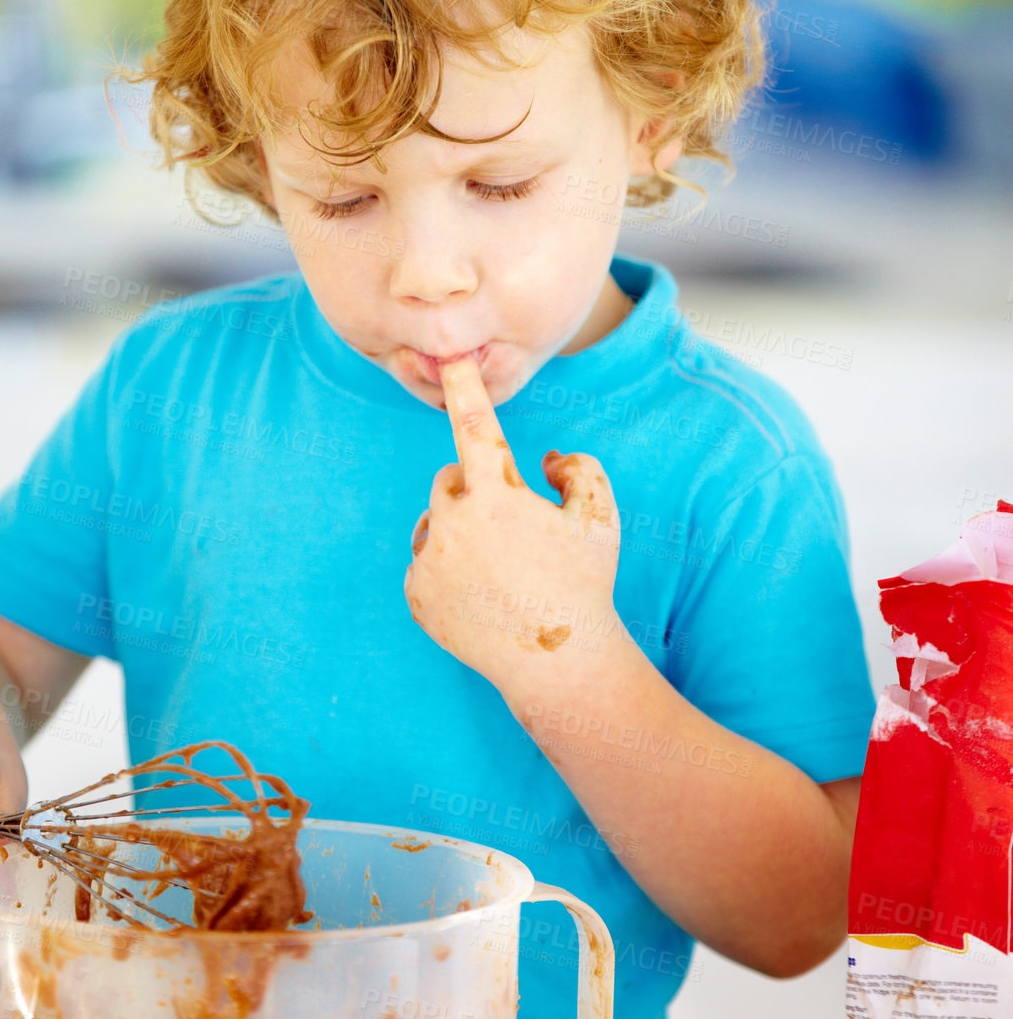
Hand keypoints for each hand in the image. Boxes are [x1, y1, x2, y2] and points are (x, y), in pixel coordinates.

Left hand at [403, 354, 622, 693]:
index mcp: (497, 495)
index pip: (475, 424)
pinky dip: (446, 568)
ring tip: (499, 569)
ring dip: (459, 530)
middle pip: (450, 481)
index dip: (464, 385)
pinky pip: (424, 561)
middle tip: (513, 529)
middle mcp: (453, 522)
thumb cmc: (583, 584)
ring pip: (434, 522)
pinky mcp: (416, 594)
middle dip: (476, 492)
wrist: (557, 663)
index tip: (449, 355)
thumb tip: (547, 460)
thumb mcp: (601, 518)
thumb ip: (579, 470)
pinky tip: (481, 594)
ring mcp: (430, 560)